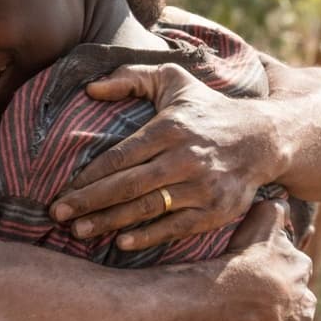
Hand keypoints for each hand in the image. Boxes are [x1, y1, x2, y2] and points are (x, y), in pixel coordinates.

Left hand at [50, 63, 283, 250]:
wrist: (263, 138)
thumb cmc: (208, 109)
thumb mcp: (174, 80)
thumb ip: (131, 77)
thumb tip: (90, 88)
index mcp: (170, 128)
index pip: (120, 156)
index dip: (88, 176)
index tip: (61, 190)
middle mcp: (186, 157)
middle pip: (127, 185)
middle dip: (88, 202)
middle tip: (57, 215)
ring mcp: (202, 187)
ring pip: (147, 209)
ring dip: (109, 223)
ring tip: (79, 232)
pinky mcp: (216, 210)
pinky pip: (175, 228)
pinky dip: (147, 237)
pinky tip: (121, 243)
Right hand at [219, 199, 316, 320]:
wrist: (233, 299)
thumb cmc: (243, 260)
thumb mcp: (260, 223)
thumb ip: (274, 210)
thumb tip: (284, 198)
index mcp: (299, 268)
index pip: (299, 268)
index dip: (284, 272)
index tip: (268, 276)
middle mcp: (305, 299)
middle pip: (303, 301)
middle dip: (291, 304)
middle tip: (268, 307)